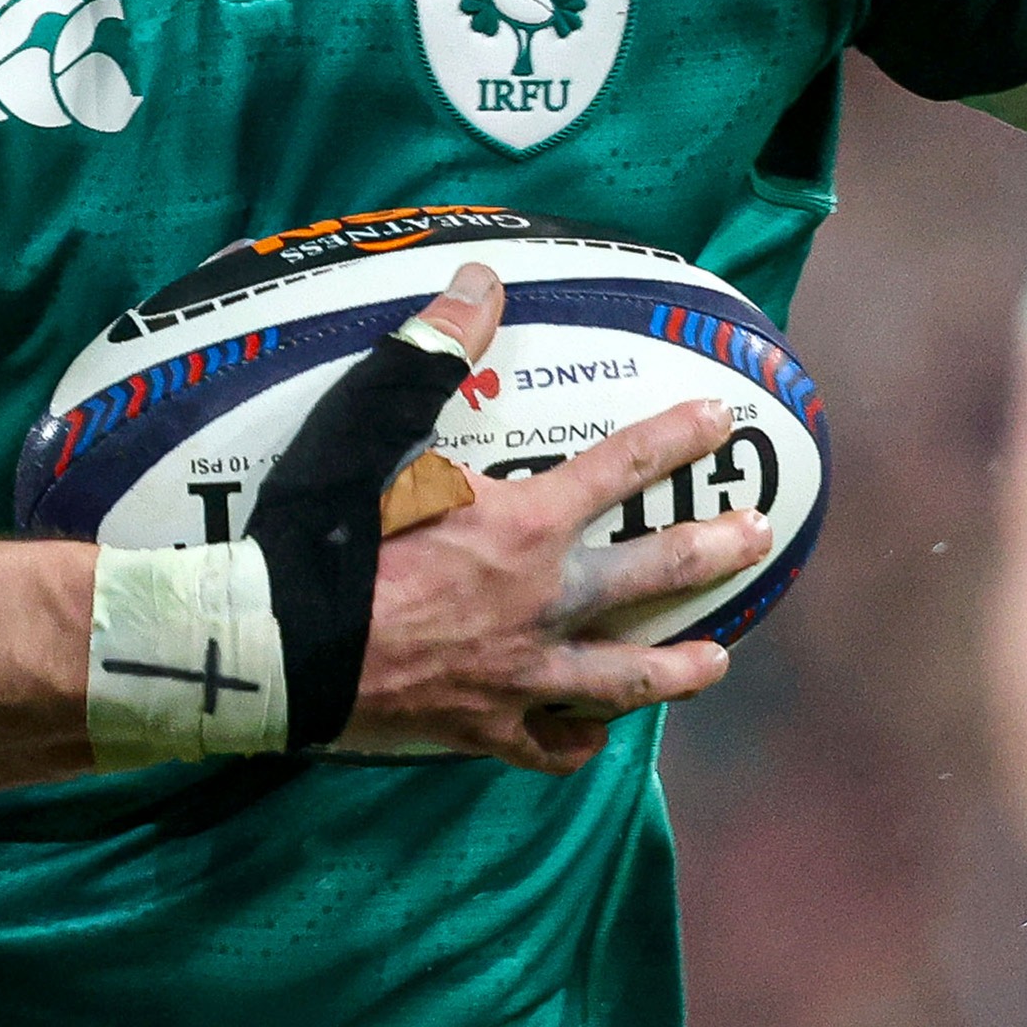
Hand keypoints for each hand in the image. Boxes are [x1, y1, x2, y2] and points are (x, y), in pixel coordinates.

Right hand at [338, 264, 762, 769]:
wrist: (270, 651)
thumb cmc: (319, 535)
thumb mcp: (369, 425)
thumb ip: (432, 353)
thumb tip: (479, 280)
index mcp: (521, 527)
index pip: (620, 468)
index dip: (676, 436)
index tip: (722, 419)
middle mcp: (538, 604)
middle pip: (651, 576)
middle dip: (712, 551)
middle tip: (757, 537)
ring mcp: (516, 678)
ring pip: (621, 679)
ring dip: (678, 667)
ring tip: (719, 661)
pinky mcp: (479, 731)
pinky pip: (549, 746)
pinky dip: (578, 741)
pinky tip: (593, 735)